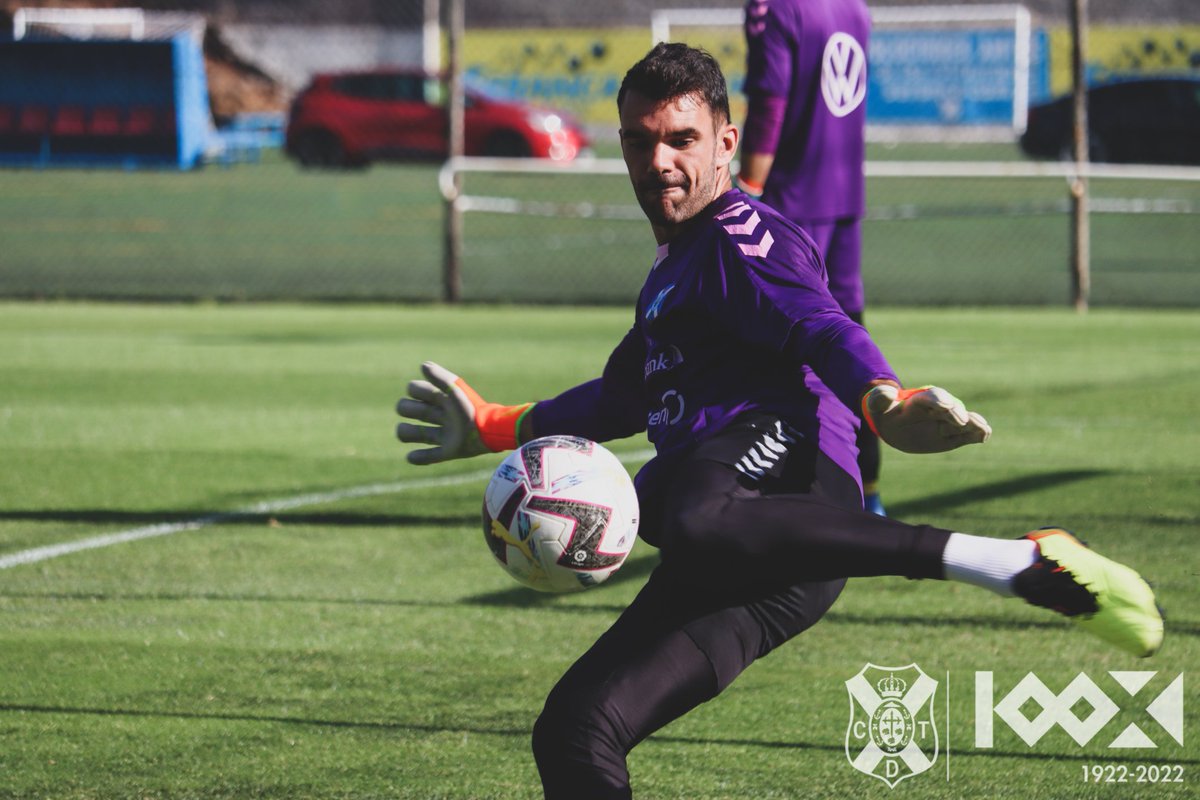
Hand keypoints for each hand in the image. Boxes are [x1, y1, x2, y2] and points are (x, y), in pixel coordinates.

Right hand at [396, 362, 530, 464]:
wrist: (488, 430)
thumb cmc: (470, 406)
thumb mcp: (454, 389)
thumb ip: (440, 377)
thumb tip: (423, 365)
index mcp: (441, 399)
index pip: (413, 389)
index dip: (416, 391)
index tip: (432, 396)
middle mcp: (439, 416)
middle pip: (408, 409)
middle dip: (408, 409)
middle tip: (427, 413)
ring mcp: (443, 435)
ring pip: (413, 433)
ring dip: (405, 432)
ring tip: (417, 433)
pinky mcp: (447, 452)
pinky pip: (426, 457)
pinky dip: (417, 458)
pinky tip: (412, 455)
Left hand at [862, 384, 990, 453]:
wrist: (894, 424)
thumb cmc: (885, 412)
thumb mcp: (876, 405)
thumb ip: (880, 399)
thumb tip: (888, 394)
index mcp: (918, 401)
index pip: (930, 397)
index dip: (938, 400)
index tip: (946, 405)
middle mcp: (936, 410)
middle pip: (949, 408)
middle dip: (955, 413)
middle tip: (962, 420)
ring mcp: (945, 422)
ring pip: (961, 421)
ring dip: (972, 424)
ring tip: (983, 429)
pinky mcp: (952, 435)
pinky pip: (966, 434)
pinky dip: (976, 434)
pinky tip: (985, 435)